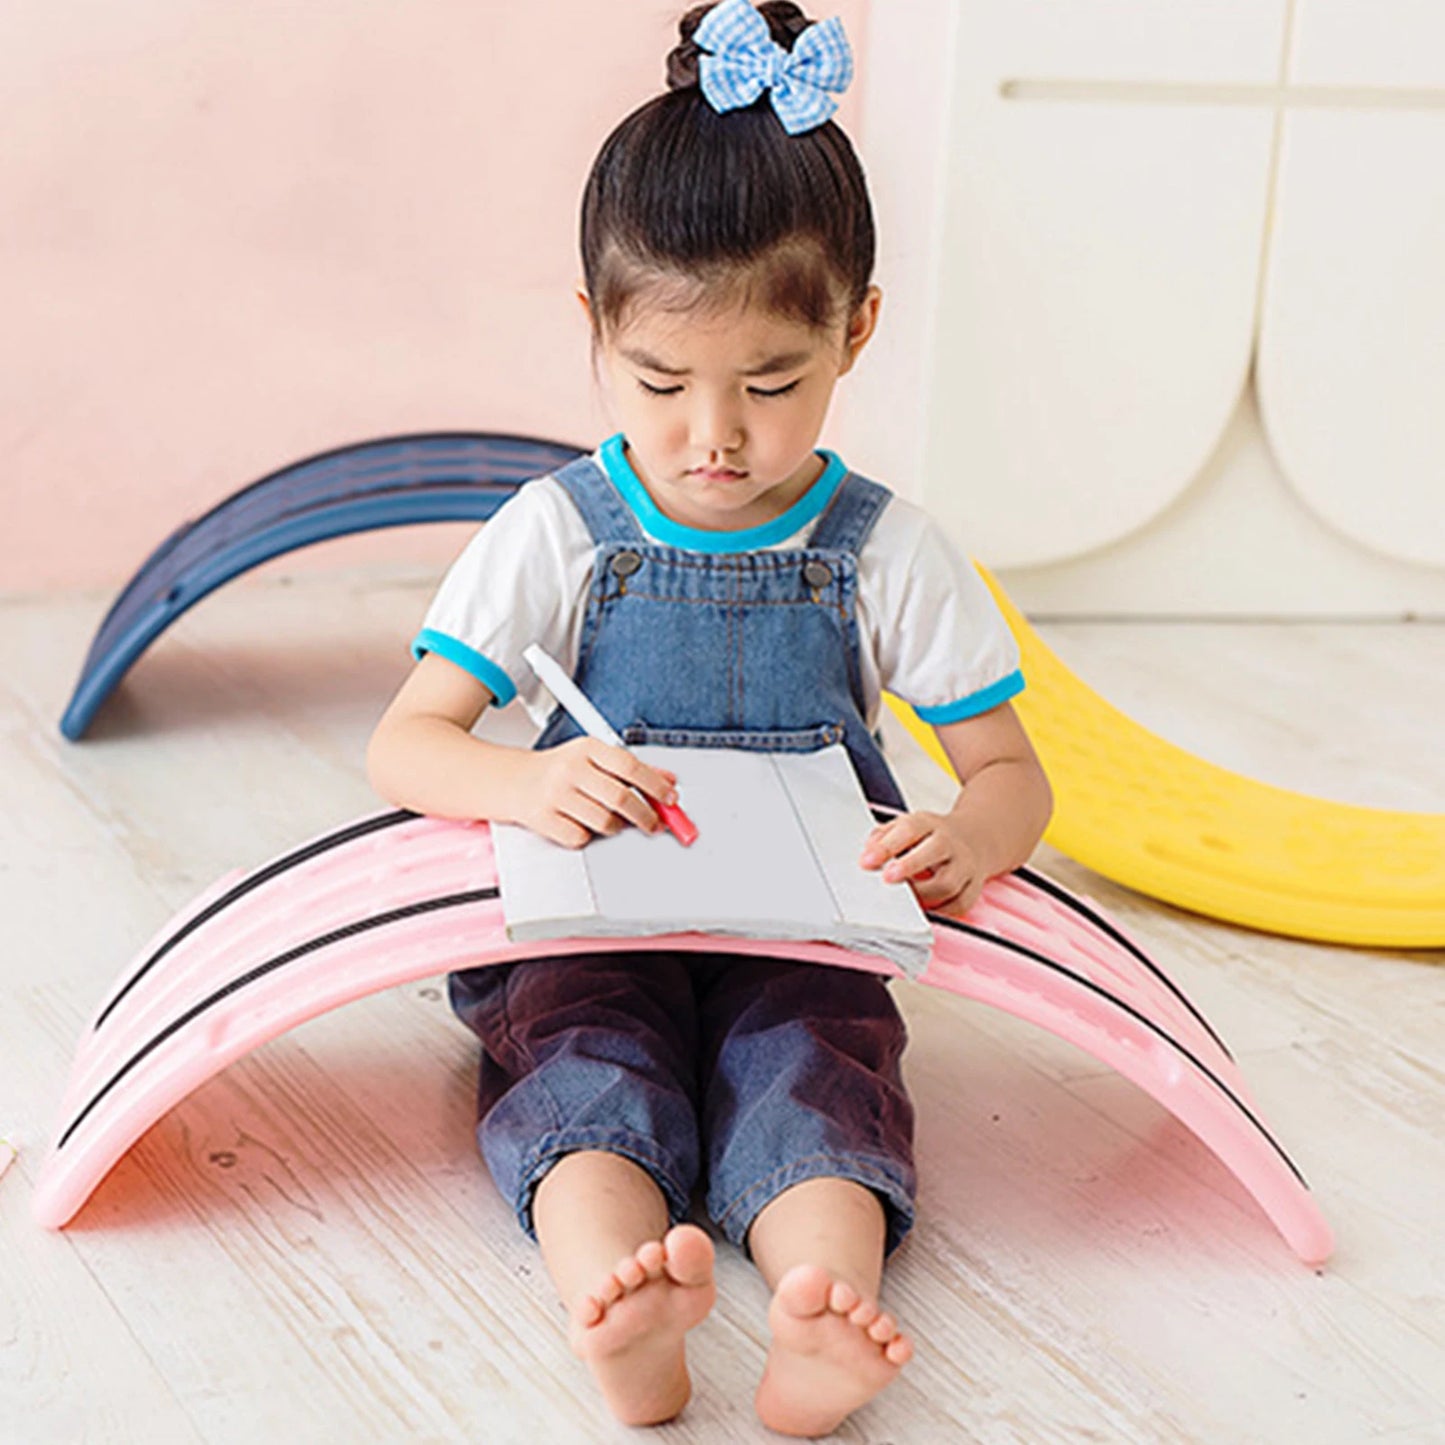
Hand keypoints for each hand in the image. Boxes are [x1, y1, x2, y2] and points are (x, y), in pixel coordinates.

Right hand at [516, 739, 677, 848]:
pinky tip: (584, 824)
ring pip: (604, 822)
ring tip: (615, 821)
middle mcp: (570, 769)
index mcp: (587, 748)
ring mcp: (555, 794)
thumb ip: (632, 769)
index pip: (631, 767)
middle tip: (655, 823)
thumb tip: (668, 780)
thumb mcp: (595, 758)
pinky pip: (581, 837)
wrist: (513, 780)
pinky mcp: (543, 819)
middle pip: (621, 798)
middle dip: (646, 815)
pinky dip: (589, 835)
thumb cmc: (559, 769)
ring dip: (617, 827)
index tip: (670, 799)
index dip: (656, 786)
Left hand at [859, 810, 986, 916]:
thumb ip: (883, 838)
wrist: (973, 839)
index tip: (866, 861)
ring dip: (922, 895)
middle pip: (934, 851)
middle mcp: (950, 843)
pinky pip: (958, 904)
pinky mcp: (974, 888)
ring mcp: (965, 865)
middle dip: (909, 866)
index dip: (886, 846)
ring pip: (947, 884)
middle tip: (887, 878)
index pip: (909, 829)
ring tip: (902, 899)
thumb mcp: (906, 827)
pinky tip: (923, 910)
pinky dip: (939, 911)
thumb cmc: (929, 837)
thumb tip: (868, 855)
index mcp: (928, 824)